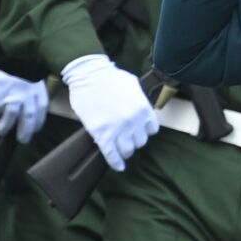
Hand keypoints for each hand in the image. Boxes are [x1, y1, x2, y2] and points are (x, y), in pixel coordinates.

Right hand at [0, 67, 47, 142]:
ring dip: (6, 127)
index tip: (34, 130)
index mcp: (38, 89)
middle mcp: (27, 94)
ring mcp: (12, 95)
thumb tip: (31, 111)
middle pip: (28, 117)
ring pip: (11, 117)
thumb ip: (33, 91)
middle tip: (22, 139)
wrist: (2, 55)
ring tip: (2, 130)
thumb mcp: (32, 76)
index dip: (38, 122)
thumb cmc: (17, 67)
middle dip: (25, 132)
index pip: (41, 110)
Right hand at [62, 54, 157, 170]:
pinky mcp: (101, 135)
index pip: (152, 129)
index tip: (140, 130)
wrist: (88, 75)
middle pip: (140, 141)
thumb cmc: (109, 76)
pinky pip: (111, 155)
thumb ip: (140, 99)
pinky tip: (118, 166)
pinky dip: (115, 163)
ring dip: (125, 150)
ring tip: (121, 148)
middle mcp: (133, 121)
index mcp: (143, 108)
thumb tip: (142, 109)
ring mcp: (118, 129)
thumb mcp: (133, 85)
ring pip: (128, 150)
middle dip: (135, 140)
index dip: (145, 130)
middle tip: (128, 137)